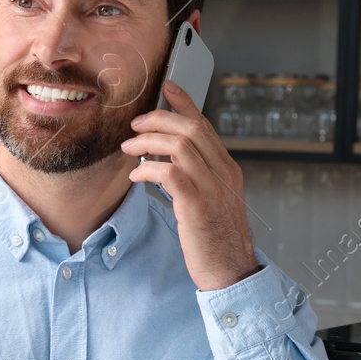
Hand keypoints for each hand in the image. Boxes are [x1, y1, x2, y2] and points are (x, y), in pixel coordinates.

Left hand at [121, 80, 259, 290]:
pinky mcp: (197, 207)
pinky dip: (148, 168)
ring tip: (129, 148)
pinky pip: (169, 174)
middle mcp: (223, 174)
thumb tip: (165, 154)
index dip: (185, 102)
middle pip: (191, 128)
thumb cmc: (216, 239)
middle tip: (135, 124)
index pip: (205, 125)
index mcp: (227, 169)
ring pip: (180, 145)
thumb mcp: (211, 200)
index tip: (167, 87)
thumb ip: (195, 176)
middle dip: (159, 118)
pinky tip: (136, 175)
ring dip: (148, 141)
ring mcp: (212, 189)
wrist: (231, 271)